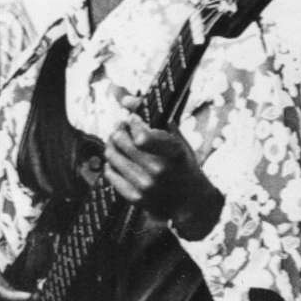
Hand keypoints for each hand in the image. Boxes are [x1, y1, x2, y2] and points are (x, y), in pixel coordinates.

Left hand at [104, 103, 223, 239]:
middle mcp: (159, 170)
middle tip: (121, 127)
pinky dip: (111, 163)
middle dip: (118, 129)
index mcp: (174, 153)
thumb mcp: (176, 138)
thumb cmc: (182, 163)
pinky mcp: (135, 198)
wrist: (190, 201)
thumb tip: (125, 100)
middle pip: (120, 141)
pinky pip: (110, 173)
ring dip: (112, 144)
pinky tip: (119, 159)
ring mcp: (146, 186)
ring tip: (118, 142)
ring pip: (111, 155)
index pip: (140, 136)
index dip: (132, 123)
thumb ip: (152, 116)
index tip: (133, 119)